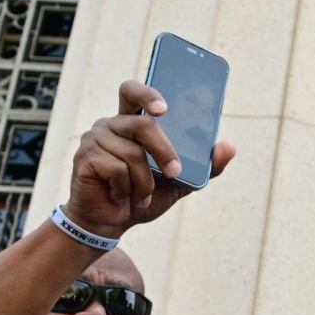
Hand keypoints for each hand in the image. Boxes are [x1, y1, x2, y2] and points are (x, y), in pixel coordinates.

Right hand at [65, 81, 235, 238]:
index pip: (133, 92)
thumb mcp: (181, 182)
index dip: (148, 94)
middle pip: (142, 123)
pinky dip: (127, 188)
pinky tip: (121, 196)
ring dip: (145, 181)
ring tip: (143, 195)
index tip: (164, 109)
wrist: (111, 222)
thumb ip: (205, 165)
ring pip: (133, 152)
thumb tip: (229, 147)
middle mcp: (111, 125)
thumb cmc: (144, 196)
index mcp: (132, 122)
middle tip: (175, 172)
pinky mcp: (85, 158)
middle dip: (164, 150)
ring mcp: (94, 139)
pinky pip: (116, 169)